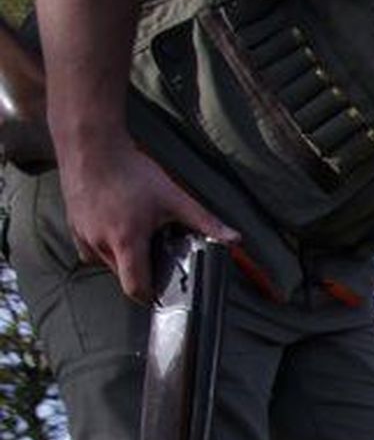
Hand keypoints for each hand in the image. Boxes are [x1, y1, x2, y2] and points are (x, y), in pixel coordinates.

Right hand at [58, 131, 237, 301]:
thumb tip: (233, 239)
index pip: (135, 288)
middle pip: (123, 277)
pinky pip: (91, 250)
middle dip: (142, 271)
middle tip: (157, 252)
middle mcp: (100, 243)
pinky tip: (118, 227)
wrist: (91, 145)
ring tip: (138, 233)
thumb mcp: (174, 197)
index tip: (162, 290)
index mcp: (125, 241)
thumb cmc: (130, 170)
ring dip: (124, 258)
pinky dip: (106, 246)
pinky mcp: (73, 226)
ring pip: (107, 263)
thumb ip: (204, 222)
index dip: (151, 294)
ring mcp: (82, 235)